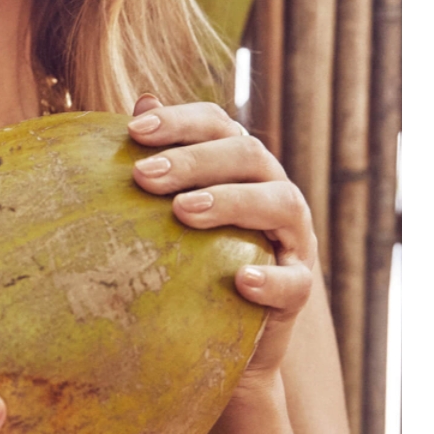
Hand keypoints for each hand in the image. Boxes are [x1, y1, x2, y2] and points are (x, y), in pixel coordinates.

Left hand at [127, 94, 316, 395]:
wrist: (225, 335)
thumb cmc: (189, 258)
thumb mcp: (170, 210)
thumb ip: (161, 158)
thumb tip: (141, 99)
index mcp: (240, 165)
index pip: (217, 124)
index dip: (180, 121)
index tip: (134, 130)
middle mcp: (273, 190)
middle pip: (247, 156)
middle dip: (194, 160)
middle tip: (143, 175)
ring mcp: (293, 237)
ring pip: (281, 203)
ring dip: (231, 202)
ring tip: (182, 212)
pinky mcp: (299, 286)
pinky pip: (294, 281)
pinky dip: (271, 278)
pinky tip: (239, 280)